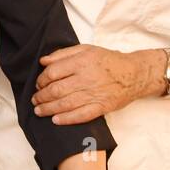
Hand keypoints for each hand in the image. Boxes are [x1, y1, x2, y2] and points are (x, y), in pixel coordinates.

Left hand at [33, 45, 162, 123]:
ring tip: (39, 110)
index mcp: (82, 62)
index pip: (53, 72)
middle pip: (56, 90)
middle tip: (35, 99)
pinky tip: (56, 120)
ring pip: (65, 104)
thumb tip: (43, 61)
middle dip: (41, 97)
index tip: (38, 84)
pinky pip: (81, 116)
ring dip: (48, 109)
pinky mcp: (101, 107)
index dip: (41, 80)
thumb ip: (63, 54)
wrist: (134, 74)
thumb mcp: (87, 49)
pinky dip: (67, 119)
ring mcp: (94, 94)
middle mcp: (87, 78)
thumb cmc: (109, 61)